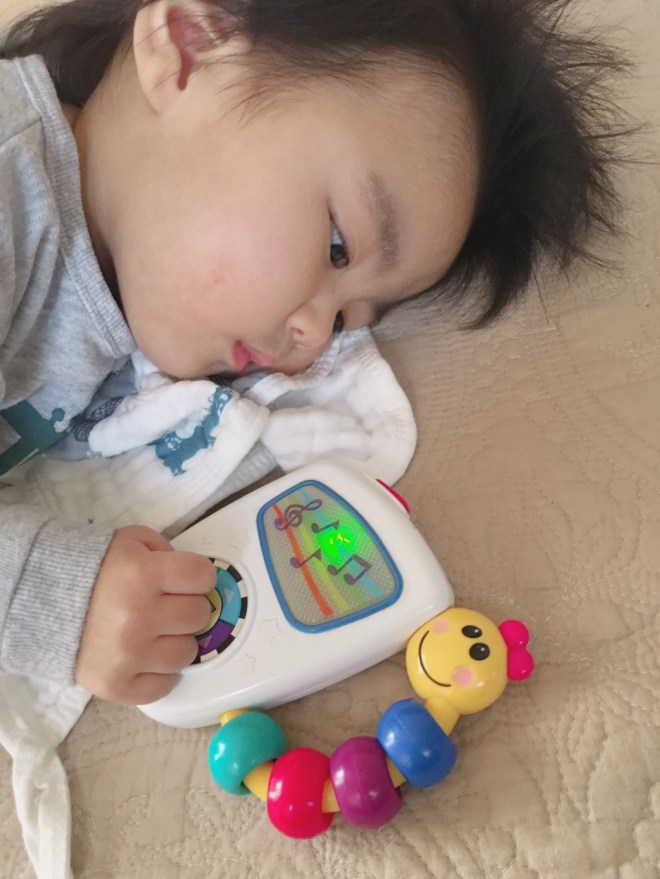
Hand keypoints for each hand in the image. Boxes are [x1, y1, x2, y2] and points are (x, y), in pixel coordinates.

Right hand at [75, 525, 215, 704]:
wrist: (45, 602)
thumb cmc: (95, 570)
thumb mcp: (132, 542)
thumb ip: (168, 552)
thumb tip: (197, 578)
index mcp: (143, 574)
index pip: (203, 576)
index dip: (197, 577)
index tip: (186, 580)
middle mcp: (138, 616)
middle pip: (198, 615)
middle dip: (186, 607)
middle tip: (165, 605)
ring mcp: (128, 655)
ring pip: (186, 653)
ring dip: (175, 641)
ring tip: (153, 631)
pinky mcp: (116, 685)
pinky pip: (164, 686)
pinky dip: (159, 673)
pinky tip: (146, 656)